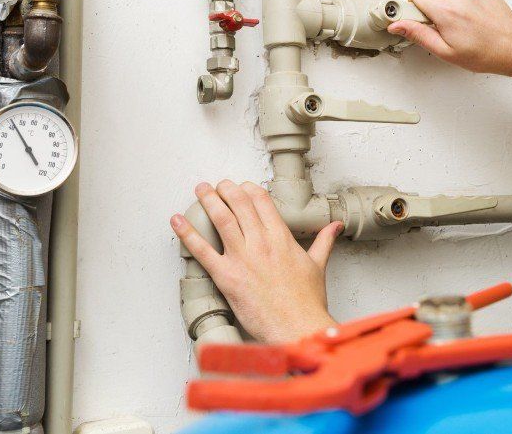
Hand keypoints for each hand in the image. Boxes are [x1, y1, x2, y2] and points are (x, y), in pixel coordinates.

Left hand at [171, 181, 341, 343]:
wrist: (297, 326)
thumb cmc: (307, 302)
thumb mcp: (317, 265)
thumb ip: (323, 242)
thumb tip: (334, 227)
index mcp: (281, 238)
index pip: (262, 201)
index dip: (249, 189)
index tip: (242, 186)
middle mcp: (261, 243)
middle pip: (240, 204)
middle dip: (226, 189)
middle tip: (218, 184)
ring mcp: (242, 258)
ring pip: (221, 219)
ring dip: (208, 200)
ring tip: (200, 190)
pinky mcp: (227, 277)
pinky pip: (202, 251)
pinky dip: (188, 234)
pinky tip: (178, 221)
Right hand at [388, 0, 511, 78]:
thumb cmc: (484, 53)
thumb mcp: (446, 52)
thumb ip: (418, 34)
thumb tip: (397, 25)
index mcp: (446, 10)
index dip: (413, 5)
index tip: (417, 18)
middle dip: (432, 10)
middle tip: (446, 29)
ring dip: (448, 7)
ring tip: (463, 25)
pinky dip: (461, 2)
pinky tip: (471, 17)